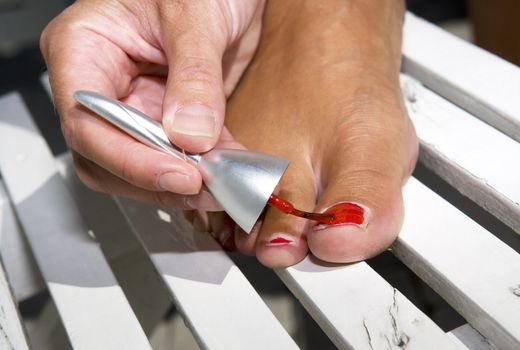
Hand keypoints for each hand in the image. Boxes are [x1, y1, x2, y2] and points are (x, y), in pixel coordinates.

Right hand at [40, 0, 263, 208]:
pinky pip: (179, 156)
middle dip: (155, 179)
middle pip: (107, 157)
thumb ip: (193, 77)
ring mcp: (135, 105)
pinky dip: (203, 169)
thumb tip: (190, 135)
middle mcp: (104, 85)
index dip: (128, 159)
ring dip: (181, 184)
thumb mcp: (193, 17)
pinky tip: (227, 172)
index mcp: (83, 50)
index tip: (177, 175)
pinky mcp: (167, 118)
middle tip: (203, 189)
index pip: (87, 122)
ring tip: (220, 186)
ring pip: (141, 166)